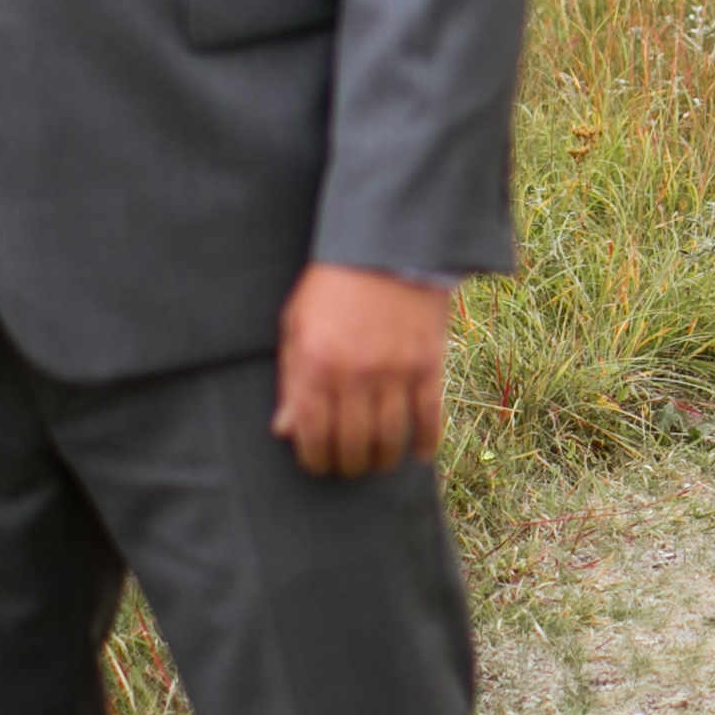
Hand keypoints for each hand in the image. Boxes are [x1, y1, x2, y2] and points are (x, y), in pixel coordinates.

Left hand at [272, 263, 451, 477]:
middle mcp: (353, 372)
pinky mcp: (428, 364)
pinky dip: (425, 443)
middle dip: (348, 465)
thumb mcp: (296, 325)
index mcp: (315, 363)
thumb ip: (290, 378)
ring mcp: (394, 370)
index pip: (312, 433)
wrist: (385, 247)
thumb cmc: (332, 286)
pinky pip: (429, 417)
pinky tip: (418, 454)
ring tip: (378, 462)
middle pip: (352, 443)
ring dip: (383, 460)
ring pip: (390, 438)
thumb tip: (284, 429)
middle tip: (349, 468)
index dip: (314, 459)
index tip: (318, 466)